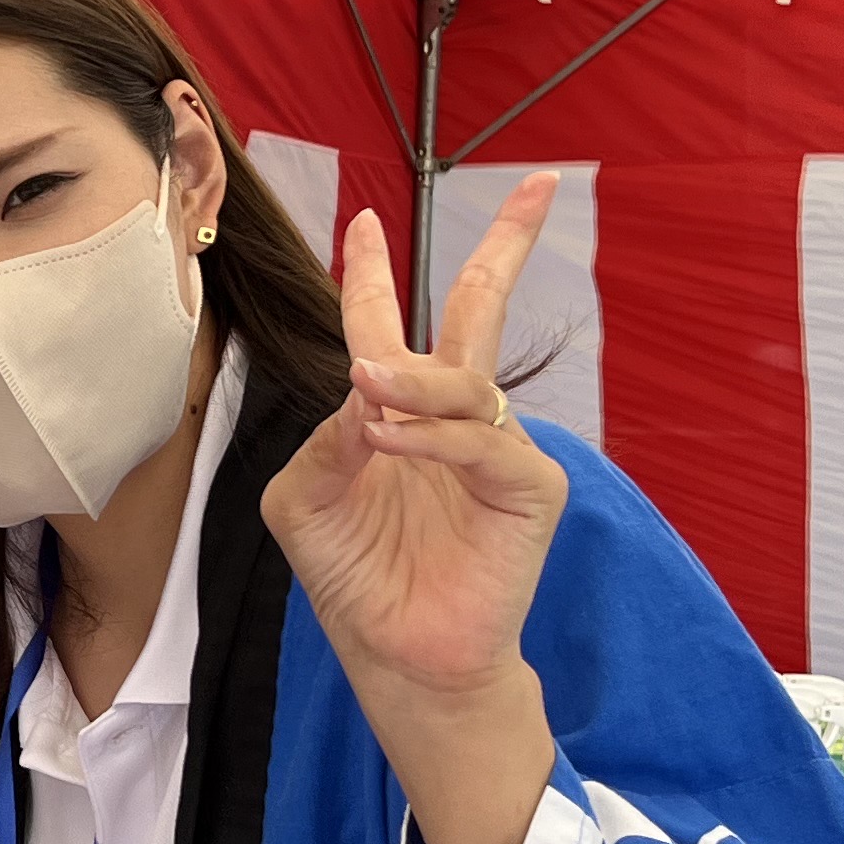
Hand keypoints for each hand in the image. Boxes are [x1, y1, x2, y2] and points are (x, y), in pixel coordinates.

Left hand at [262, 174, 570, 718]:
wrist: (399, 658)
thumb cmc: (356, 580)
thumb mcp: (304, 504)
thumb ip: (324, 441)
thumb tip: (367, 389)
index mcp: (397, 411)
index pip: (385, 323)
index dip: (368, 272)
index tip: (362, 220)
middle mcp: (454, 418)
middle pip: (482, 312)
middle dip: (509, 246)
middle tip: (539, 185)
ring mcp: (497, 449)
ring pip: (464, 381)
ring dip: (413, 379)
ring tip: (370, 386)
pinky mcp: (529, 491)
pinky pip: (483, 443)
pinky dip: (435, 438)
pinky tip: (393, 440)